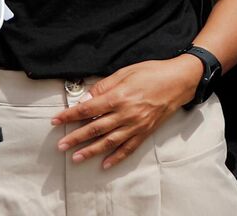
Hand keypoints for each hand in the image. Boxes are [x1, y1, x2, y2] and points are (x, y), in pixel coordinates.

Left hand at [49, 55, 202, 169]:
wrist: (179, 81)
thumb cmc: (152, 73)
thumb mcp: (125, 72)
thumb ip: (105, 86)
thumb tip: (87, 98)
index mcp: (119, 97)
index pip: (88, 109)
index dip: (70, 115)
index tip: (56, 120)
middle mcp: (126, 113)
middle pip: (95, 128)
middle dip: (75, 137)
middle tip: (61, 145)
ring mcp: (136, 125)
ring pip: (109, 141)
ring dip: (90, 150)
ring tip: (76, 157)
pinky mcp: (145, 131)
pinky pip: (129, 147)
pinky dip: (117, 157)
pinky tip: (105, 164)